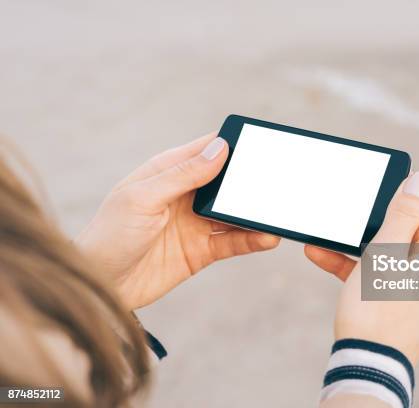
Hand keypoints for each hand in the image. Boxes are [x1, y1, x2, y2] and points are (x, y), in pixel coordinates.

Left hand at [76, 133, 279, 309]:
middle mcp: (186, 195)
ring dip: (255, 213)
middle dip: (250, 180)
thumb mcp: (144, 198)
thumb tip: (220, 148)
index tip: (260, 143)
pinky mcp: (201, 251)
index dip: (232, 144)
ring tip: (277, 213)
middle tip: (277, 182)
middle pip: (226, 181)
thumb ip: (183, 175)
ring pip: (234, 213)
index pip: (207, 150)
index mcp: (168, 173)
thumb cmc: (110, 235)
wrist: (100, 287)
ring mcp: (195, 224)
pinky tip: (267, 238)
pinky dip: (252, 239)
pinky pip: (233, 242)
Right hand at [305, 171, 418, 363]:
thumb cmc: (377, 310)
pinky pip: (381, 272)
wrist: (368, 366)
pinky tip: (321, 255)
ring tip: (327, 234)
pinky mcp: (402, 299)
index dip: (401, 191)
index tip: (375, 183)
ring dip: (357, 243)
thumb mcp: (384, 254)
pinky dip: (356, 265)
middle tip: (349, 211)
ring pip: (389, 250)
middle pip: (406, 228)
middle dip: (373, 220)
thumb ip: (402, 215)